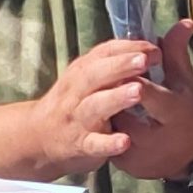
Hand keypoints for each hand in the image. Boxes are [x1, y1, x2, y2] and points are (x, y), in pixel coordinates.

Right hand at [28, 38, 159, 176]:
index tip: (154, 48)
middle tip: (144, 60)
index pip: (103, 53)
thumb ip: (113, 65)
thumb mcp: (87, 79)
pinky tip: (125, 141)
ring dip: (116, 98)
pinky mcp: (79, 144)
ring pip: (94, 106)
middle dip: (120, 66)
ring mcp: (77, 119)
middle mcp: (76, 92)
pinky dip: (108, 143)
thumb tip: (150, 48)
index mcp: (82, 72)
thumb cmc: (74, 103)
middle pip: (96, 75)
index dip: (128, 49)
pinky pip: (93, 144)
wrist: (37, 138)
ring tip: (138, 91)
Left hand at [113, 20, 192, 181]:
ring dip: (102, 108)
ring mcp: (138, 155)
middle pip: (121, 111)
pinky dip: (102, 126)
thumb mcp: (187, 83)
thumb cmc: (192, 113)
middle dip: (110, 92)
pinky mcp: (126, 166)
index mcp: (175, 114)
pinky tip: (99, 114)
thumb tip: (183, 22)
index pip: (145, 93)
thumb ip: (176, 53)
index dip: (130, 74)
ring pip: (109, 126)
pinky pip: (105, 141)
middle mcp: (156, 139)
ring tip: (98, 93)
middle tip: (103, 77)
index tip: (125, 61)